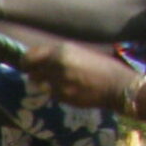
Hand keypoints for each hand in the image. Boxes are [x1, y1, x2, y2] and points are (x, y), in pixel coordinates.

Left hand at [19, 36, 145, 111]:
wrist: (118, 85)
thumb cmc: (102, 67)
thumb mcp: (79, 53)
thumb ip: (58, 56)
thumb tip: (40, 61)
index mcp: (61, 50)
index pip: (31, 55)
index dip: (27, 61)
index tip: (29, 65)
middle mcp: (57, 64)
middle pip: (31, 70)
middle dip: (34, 73)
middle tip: (41, 76)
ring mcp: (58, 81)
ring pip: (39, 83)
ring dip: (44, 84)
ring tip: (58, 83)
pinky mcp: (62, 96)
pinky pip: (50, 93)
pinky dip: (55, 93)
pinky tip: (69, 90)